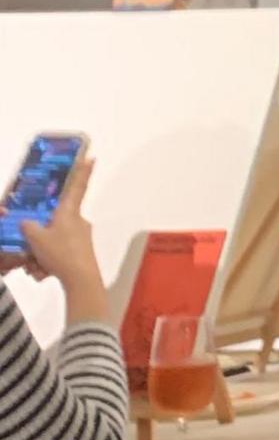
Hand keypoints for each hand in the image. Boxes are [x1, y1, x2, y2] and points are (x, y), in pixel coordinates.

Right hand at [18, 159, 108, 321]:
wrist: (81, 282)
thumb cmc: (59, 254)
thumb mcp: (34, 237)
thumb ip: (26, 226)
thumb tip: (27, 224)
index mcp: (69, 212)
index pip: (75, 186)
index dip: (81, 171)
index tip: (91, 157)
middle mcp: (78, 222)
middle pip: (52, 223)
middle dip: (37, 239)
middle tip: (31, 253)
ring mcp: (81, 239)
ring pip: (52, 242)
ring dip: (39, 256)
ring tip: (37, 268)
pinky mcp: (81, 254)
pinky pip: (58, 255)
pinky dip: (47, 264)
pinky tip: (43, 274)